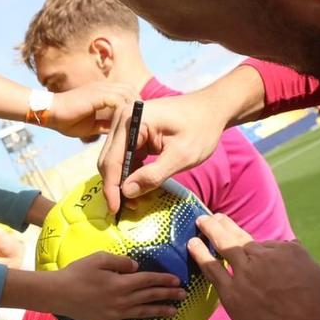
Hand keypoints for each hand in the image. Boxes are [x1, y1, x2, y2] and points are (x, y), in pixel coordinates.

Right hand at [43, 79, 135, 138]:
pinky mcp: (97, 95)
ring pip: (127, 93)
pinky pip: (118, 100)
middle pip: (130, 90)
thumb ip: (105, 125)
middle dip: (138, 104)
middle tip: (141, 121)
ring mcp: (100, 89)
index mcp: (101, 93)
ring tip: (137, 123)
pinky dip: (125, 110)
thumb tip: (119, 132)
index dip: (134, 105)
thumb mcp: (91, 125)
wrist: (49, 112)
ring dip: (133, 107)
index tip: (138, 119)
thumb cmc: (66, 119)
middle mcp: (103, 88)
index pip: (125, 93)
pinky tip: (127, 123)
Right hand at [46, 252, 183, 319]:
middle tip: (183, 295)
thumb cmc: (77, 272)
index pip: (149, 280)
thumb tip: (136, 267)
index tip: (177, 280)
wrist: (58, 294)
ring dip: (159, 312)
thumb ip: (121, 261)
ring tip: (172, 312)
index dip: (164, 280)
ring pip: (142, 313)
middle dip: (168, 295)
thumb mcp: (99, 259)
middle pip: (150, 297)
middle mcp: (123, 300)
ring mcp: (116, 314)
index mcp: (123, 283)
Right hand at [96, 67, 267, 213]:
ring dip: (122, 181)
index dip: (112, 187)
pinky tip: (139, 185)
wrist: (212, 109)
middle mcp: (122, 118)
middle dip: (115, 186)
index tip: (116, 210)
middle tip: (126, 209)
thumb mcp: (181, 156)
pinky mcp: (132, 131)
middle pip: (108, 160)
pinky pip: (124, 156)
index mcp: (132, 120)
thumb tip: (127, 193)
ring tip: (135, 200)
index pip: (112, 160)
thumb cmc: (201, 128)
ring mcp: (126, 124)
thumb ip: (153, 175)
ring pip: (114, 160)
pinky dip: (130, 172)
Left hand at [187, 214, 319, 319]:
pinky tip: (191, 245)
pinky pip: (212, 269)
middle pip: (241, 238)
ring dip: (211, 231)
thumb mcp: (318, 275)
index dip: (257, 249)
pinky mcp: (233, 295)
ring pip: (224, 246)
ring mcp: (247, 274)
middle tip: (216, 217)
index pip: (266, 245)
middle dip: (225, 225)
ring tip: (201, 222)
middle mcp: (266, 257)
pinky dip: (200, 254)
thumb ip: (300, 259)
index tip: (250, 247)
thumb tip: (292, 244)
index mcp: (288, 251)